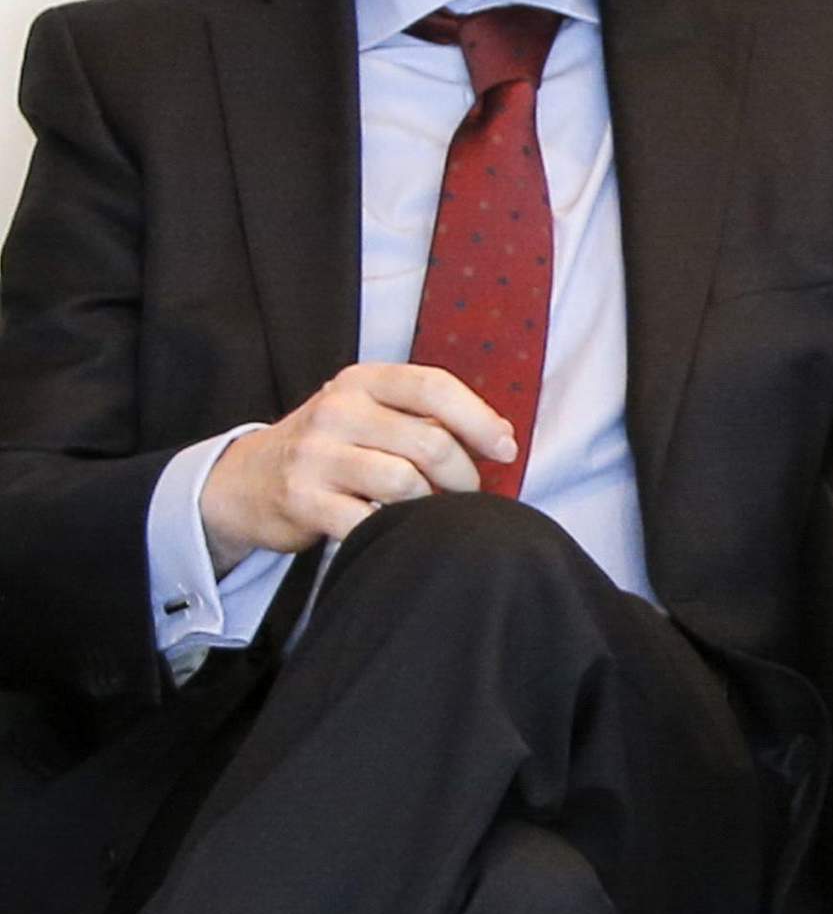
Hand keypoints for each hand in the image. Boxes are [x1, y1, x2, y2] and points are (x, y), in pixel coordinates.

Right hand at [199, 363, 517, 574]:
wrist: (246, 481)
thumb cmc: (330, 447)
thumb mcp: (369, 414)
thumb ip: (428, 418)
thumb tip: (502, 436)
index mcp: (361, 381)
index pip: (434, 387)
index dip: (479, 419)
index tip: (505, 450)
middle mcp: (337, 410)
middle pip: (428, 442)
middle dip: (462, 476)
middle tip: (467, 495)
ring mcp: (317, 455)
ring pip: (404, 483)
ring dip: (430, 507)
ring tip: (429, 513)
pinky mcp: (303, 500)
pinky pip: (368, 522)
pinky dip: (392, 532)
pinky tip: (394, 531)